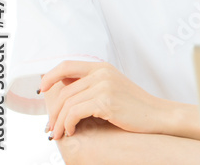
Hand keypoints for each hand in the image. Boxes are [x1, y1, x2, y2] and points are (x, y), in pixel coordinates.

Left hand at [40, 61, 195, 140]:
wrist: (157, 115)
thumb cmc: (134, 106)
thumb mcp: (112, 88)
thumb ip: (91, 84)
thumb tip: (62, 90)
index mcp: (102, 67)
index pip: (66, 66)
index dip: (49, 77)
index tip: (42, 90)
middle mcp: (102, 73)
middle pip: (63, 91)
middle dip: (53, 112)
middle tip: (51, 127)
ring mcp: (104, 86)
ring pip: (67, 104)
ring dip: (59, 122)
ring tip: (59, 134)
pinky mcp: (106, 101)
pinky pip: (75, 112)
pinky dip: (69, 124)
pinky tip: (72, 130)